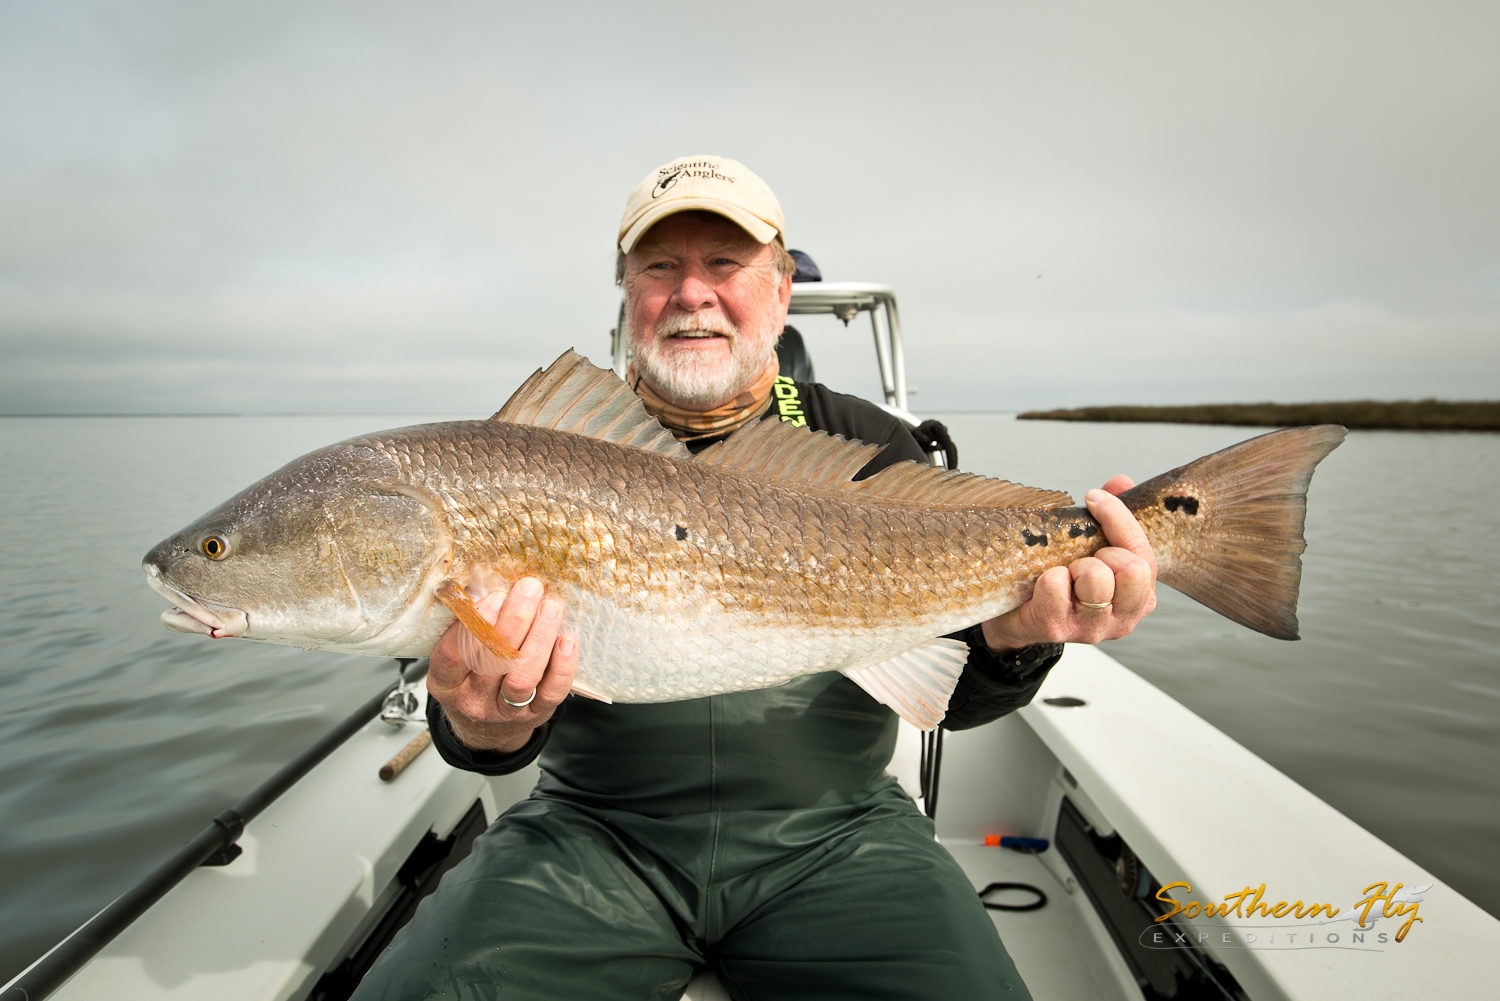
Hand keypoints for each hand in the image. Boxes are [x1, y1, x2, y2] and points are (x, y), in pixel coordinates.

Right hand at [426, 577, 577, 752]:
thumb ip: (468, 624)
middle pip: (492, 662)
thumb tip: (487, 579)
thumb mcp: (457, 656)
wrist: (487, 728)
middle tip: (530, 589)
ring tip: (550, 608)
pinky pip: (551, 692)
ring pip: (522, 677)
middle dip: (514, 620)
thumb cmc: (472, 677)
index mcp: (445, 682)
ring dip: (539, 638)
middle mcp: (472, 699)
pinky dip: (562, 665)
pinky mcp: (535, 714)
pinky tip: (566, 639)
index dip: (474, 624)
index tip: (495, 595)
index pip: (453, 654)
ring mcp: (504, 711)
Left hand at [980, 476, 1157, 653]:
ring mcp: (1091, 629)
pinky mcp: (1055, 629)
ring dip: (1074, 566)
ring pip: (1096, 578)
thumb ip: (1112, 517)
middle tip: (1081, 559)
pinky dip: (1047, 577)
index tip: (1094, 498)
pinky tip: (1042, 585)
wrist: (1015, 616)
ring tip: (1064, 573)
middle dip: (1102, 552)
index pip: (1143, 555)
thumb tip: (1121, 482)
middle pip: (1131, 570)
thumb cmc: (1063, 581)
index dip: (1119, 519)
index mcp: (1140, 598)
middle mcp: (1123, 620)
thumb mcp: (1090, 549)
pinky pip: (1055, 586)